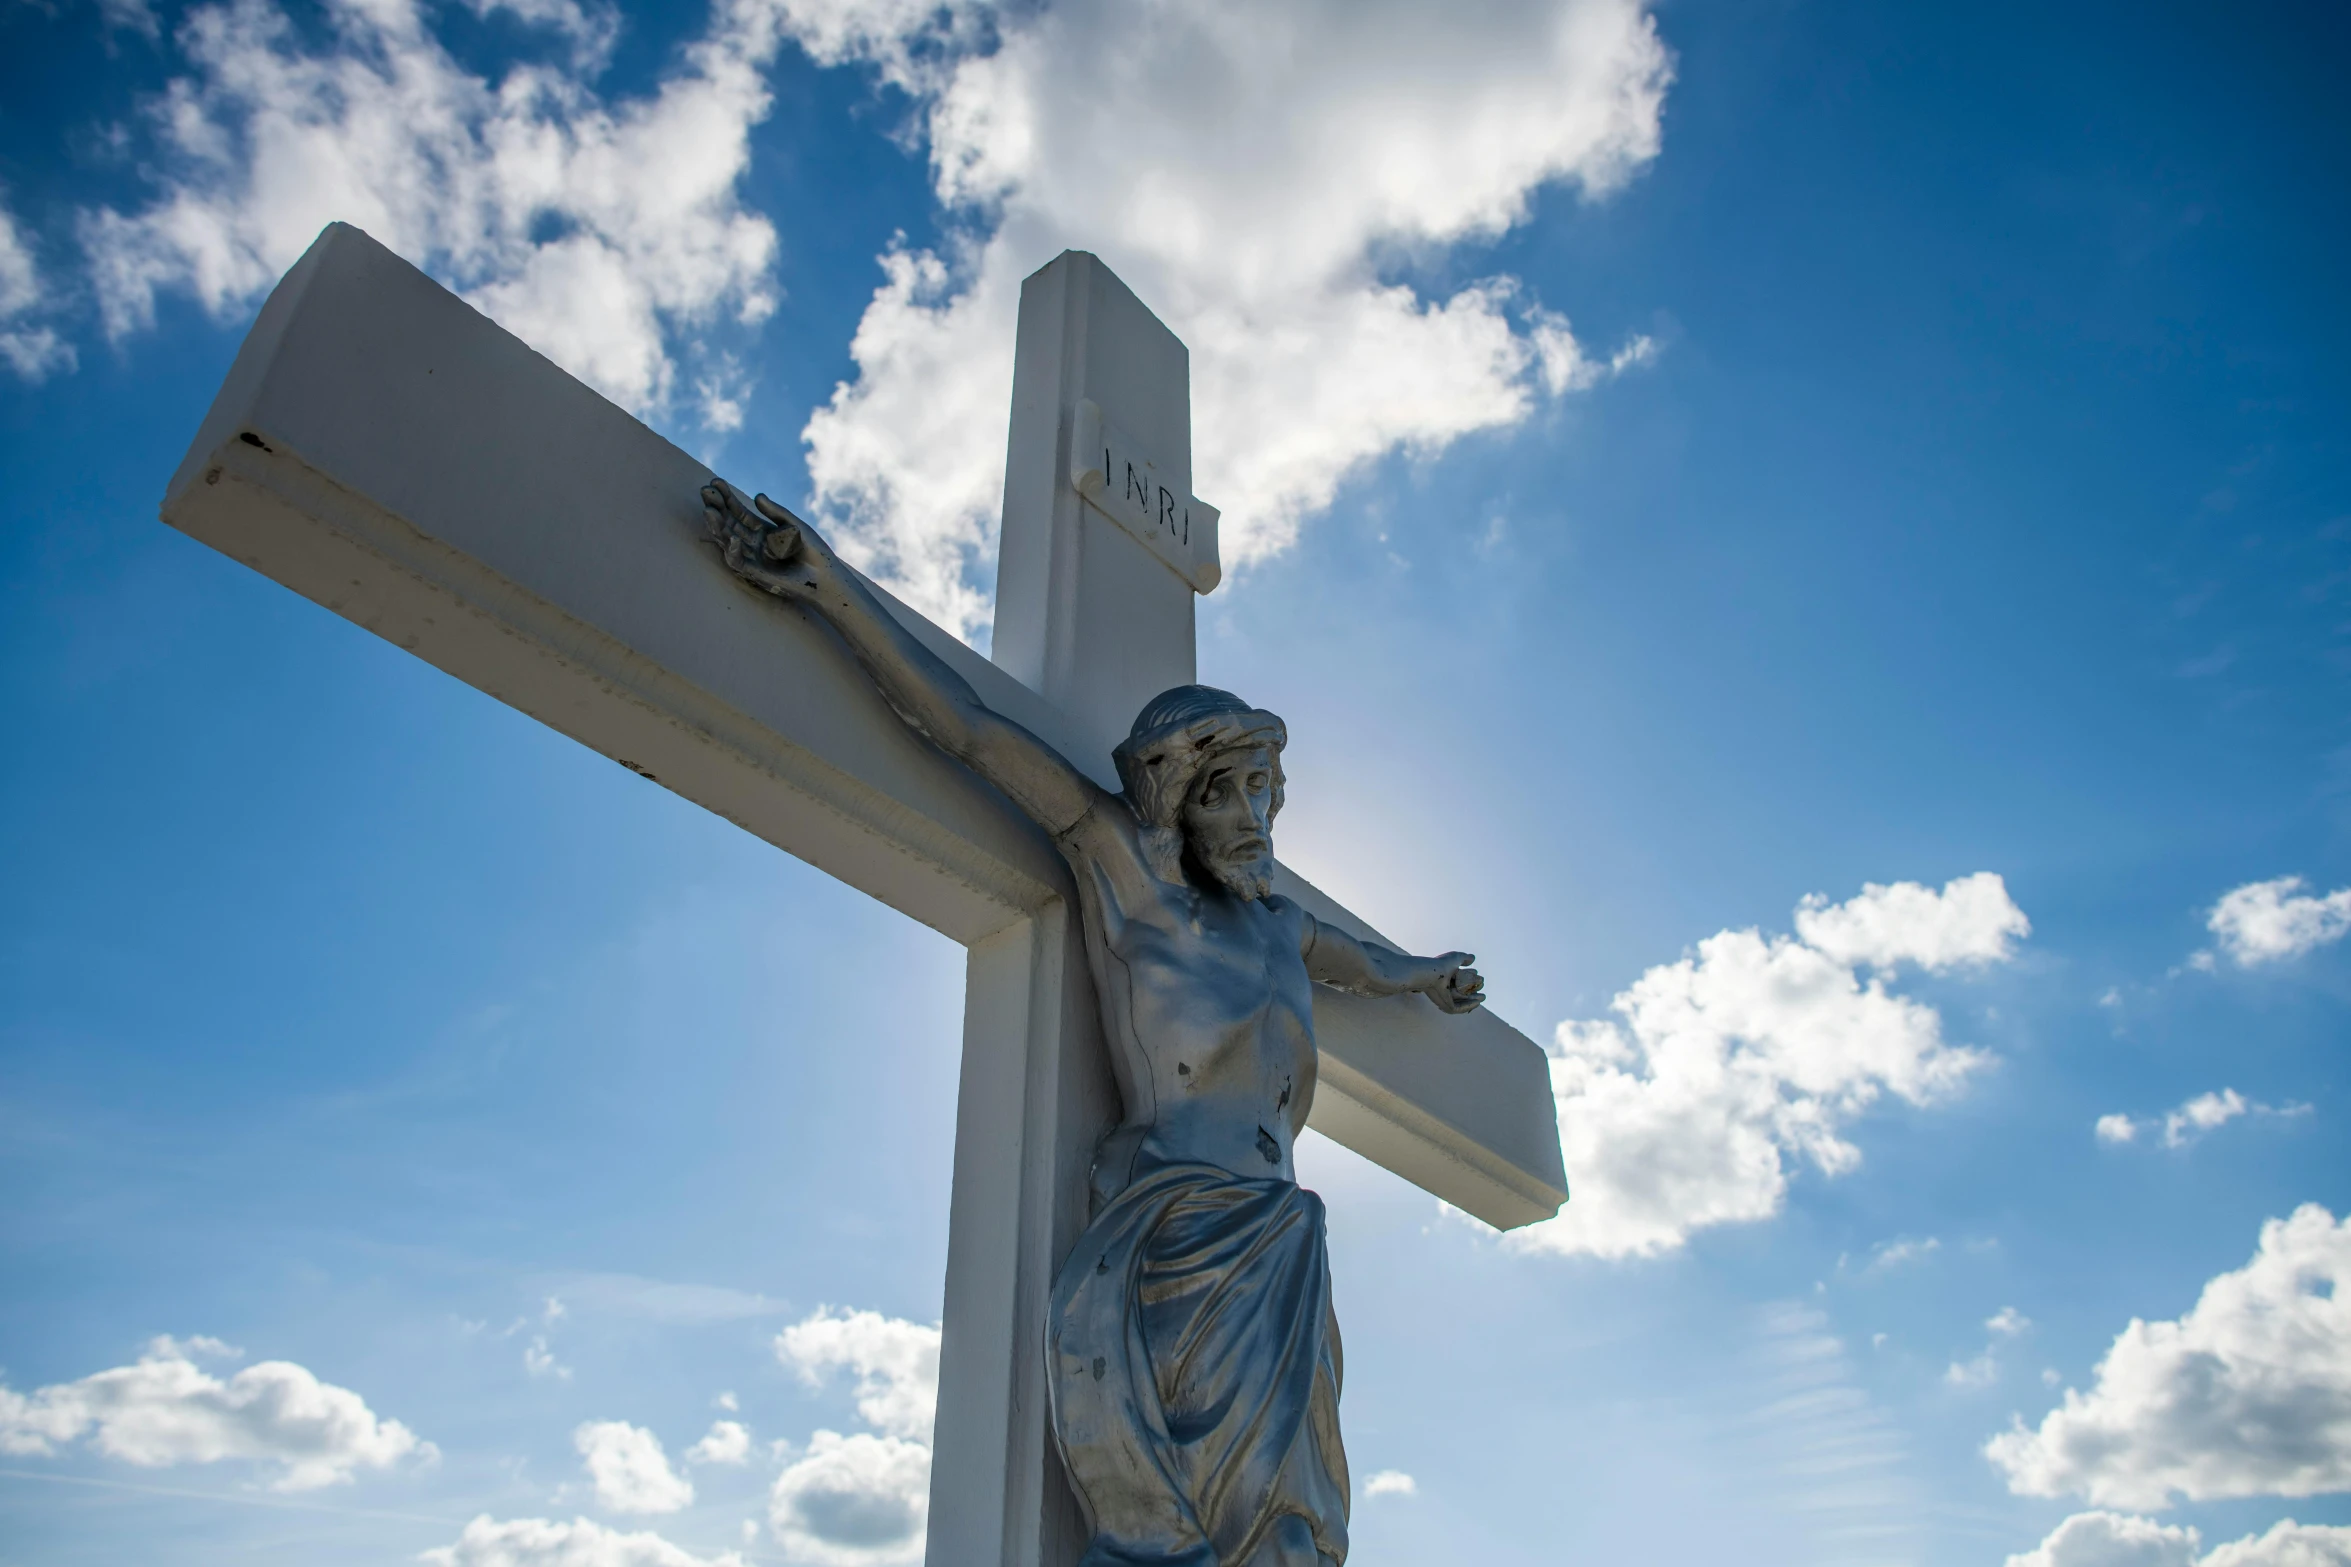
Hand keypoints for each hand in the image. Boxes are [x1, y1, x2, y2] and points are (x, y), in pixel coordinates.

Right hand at [701, 482, 828, 599]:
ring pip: (727, 541)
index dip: (727, 498)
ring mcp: (752, 558)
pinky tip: (733, 539)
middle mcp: (753, 543)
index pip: (739, 512)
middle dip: (716, 507)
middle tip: (705, 491)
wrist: (826, 578)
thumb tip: (757, 496)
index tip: (715, 482)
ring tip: (709, 510)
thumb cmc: (814, 552)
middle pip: (729, 523)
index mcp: (761, 530)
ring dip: (717, 526)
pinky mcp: (755, 574)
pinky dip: (734, 551)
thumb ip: (777, 513)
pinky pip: (739, 562)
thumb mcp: (796, 526)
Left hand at [1414, 951, 1485, 1014]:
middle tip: (1481, 984)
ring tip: (1483, 997)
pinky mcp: (1446, 1006)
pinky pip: (1459, 1008)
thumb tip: (1472, 959)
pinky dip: (1469, 1006)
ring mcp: (1446, 999)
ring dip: (1474, 1000)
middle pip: (1463, 991)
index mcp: (1446, 978)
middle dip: (1474, 989)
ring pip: (1462, 1001)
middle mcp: (1445, 989)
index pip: (1460, 979)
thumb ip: (1465, 958)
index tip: (1475, 972)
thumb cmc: (1441, 964)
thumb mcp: (1456, 958)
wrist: (1432, 973)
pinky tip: (1478, 1002)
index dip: (1470, 975)